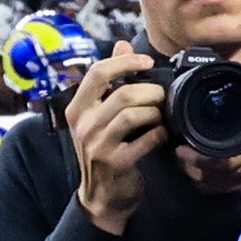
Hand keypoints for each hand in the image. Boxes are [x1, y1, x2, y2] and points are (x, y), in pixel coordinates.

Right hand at [68, 49, 165, 233]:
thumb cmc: (103, 150)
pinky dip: (160, 133)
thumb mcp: (98, 115)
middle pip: (122, 93)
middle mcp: (83, 124)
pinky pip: (145, 139)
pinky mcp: (115, 163)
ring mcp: (97, 145)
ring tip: (163, 115)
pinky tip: (163, 134)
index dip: (125, 61)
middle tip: (163, 96)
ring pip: (133, 114)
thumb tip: (122, 44)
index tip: (147, 62)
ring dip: (156, 112)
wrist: (102, 196)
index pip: (98, 72)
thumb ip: (109, 80)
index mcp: (77, 108)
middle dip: (151, 91)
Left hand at [175, 77, 240, 198]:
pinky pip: (230, 190)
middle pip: (220, 174)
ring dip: (200, 176)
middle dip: (194, 166)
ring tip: (186, 164)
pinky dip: (212, 185)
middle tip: (179, 154)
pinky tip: (202, 176)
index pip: (227, 159)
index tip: (184, 147)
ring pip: (222, 185)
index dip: (201, 157)